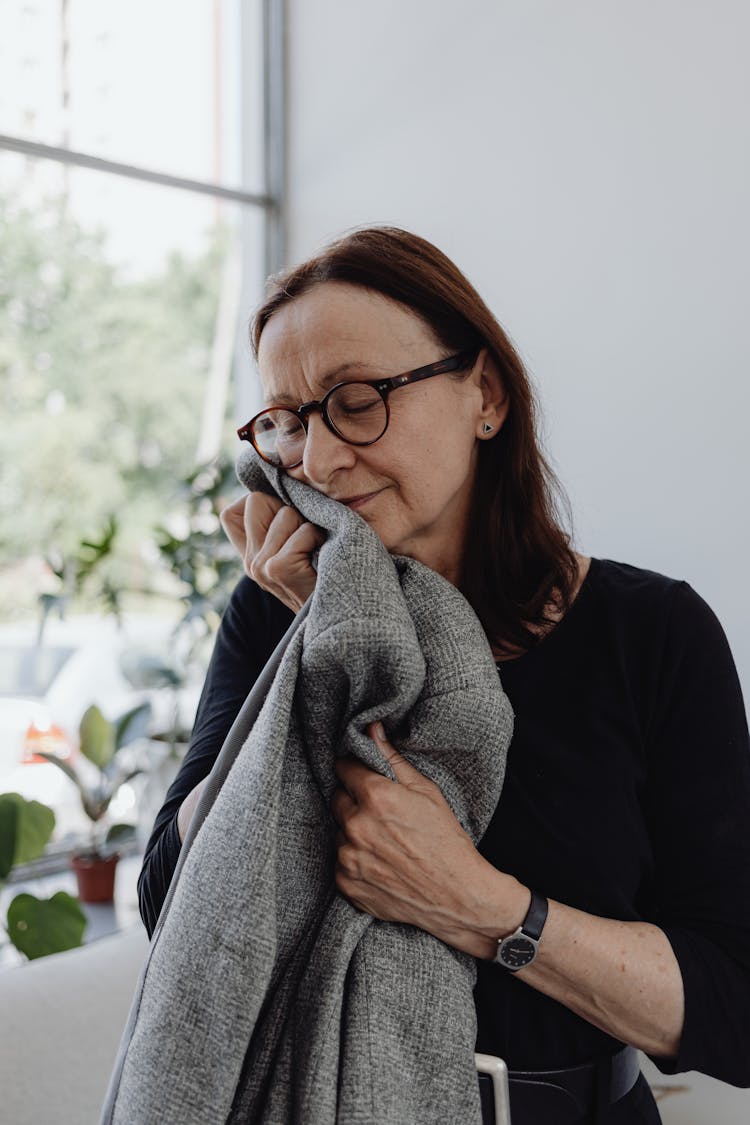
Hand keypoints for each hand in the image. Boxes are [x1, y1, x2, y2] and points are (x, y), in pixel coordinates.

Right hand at [220, 492, 324, 612]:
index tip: (285, 516)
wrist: (343, 616)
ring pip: (285, 513)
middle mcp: (249, 562)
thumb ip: (282, 526)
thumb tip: (287, 487)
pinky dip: (318, 538)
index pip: (231, 513)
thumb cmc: (328, 576)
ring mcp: (260, 566)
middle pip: (256, 500)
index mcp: (250, 557)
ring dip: (309, 526)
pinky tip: (322, 556)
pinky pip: (302, 532)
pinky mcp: (277, 569)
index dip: (260, 503)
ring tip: (317, 549)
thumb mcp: (298, 549)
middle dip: (288, 509)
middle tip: (307, 537)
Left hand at [331, 722, 521, 956]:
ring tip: (385, 841)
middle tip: (381, 813)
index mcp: (375, 797)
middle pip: (337, 799)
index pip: (343, 768)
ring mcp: (348, 858)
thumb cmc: (446, 840)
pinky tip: (381, 862)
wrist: (457, 895)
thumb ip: (392, 758)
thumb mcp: (425, 791)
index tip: (363, 775)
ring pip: (339, 832)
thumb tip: (371, 729)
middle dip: (354, 801)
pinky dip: (355, 860)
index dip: (355, 770)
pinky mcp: (346, 884)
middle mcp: (356, 826)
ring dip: (354, 832)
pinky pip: (341, 862)